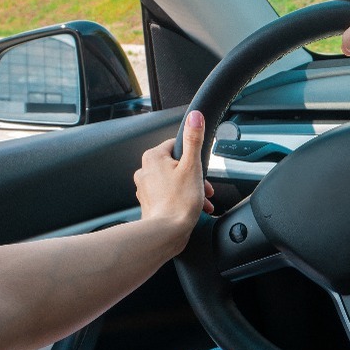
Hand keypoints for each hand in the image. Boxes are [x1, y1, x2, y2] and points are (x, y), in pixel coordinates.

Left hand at [134, 110, 213, 247]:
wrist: (167, 232)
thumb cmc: (179, 201)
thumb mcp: (193, 165)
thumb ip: (194, 139)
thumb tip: (195, 116)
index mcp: (153, 157)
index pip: (177, 145)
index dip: (194, 157)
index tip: (201, 168)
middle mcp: (145, 171)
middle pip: (177, 165)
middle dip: (195, 176)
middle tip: (204, 187)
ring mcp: (146, 188)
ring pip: (174, 181)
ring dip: (191, 190)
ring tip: (201, 201)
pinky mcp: (150, 204)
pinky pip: (169, 196)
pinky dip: (182, 200)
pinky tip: (194, 209)